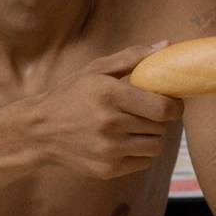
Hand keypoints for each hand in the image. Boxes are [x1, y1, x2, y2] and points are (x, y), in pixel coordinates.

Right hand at [30, 45, 182, 180]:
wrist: (39, 131)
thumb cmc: (71, 95)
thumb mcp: (95, 69)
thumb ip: (132, 57)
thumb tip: (166, 45)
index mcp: (109, 94)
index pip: (163, 107)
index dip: (175, 106)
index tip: (171, 102)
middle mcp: (109, 123)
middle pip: (161, 126)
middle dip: (160, 119)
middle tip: (148, 113)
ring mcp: (108, 149)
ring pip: (156, 146)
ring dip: (152, 136)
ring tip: (136, 127)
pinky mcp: (107, 169)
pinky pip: (144, 162)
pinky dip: (140, 152)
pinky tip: (124, 142)